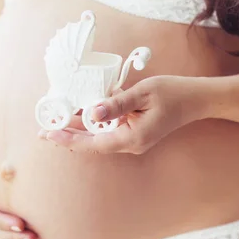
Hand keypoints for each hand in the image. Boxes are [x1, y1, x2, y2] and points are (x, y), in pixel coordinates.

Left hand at [41, 75, 201, 154]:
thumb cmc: (173, 93)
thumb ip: (116, 104)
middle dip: (68, 136)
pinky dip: (93, 124)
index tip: (49, 135)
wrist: (196, 99)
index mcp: (132, 138)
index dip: (69, 139)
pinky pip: (109, 131)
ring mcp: (133, 140)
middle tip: (42, 130)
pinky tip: (80, 115)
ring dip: (78, 130)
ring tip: (55, 121)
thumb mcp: (142, 93)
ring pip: (99, 137)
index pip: (93, 143)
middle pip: (92, 143)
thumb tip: (92, 112)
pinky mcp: (134, 133)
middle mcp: (130, 144)